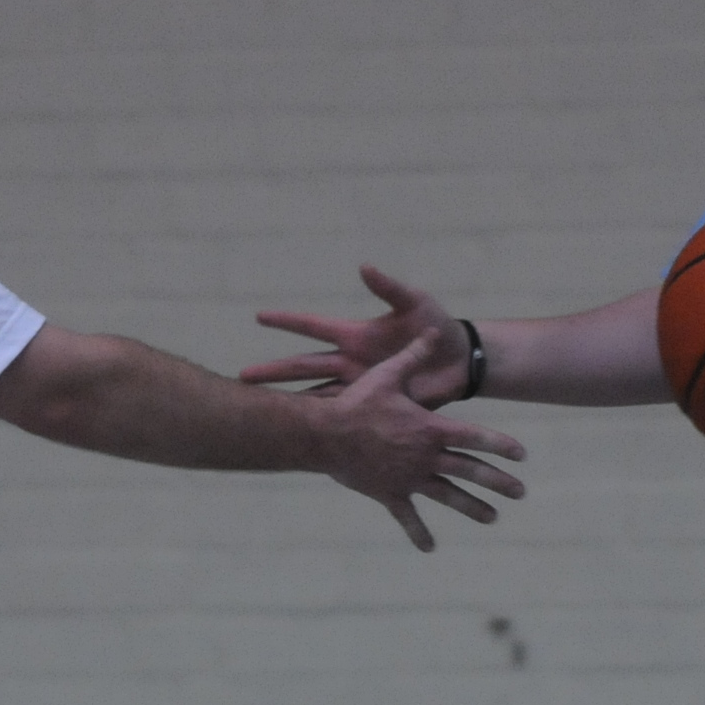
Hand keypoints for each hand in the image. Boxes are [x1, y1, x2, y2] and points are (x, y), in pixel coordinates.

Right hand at [244, 265, 474, 408]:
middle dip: (274, 371)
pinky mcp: (374, 407)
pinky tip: (301, 437)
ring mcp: (359, 386)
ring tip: (261, 410)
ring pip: (315, 395)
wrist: (461, 363)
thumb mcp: (417, 304)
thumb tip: (364, 266)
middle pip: (303, 366)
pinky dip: (322, 425)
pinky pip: (342, 417)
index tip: (259, 317)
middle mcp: (350, 361)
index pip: (313, 326)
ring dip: (290, 403)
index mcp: (355, 334)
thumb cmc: (439, 328)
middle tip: (243, 377)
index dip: (288, 321)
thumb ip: (390, 288)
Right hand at [321, 333, 527, 549]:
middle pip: (470, 470)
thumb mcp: (388, 375)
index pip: (476, 437)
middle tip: (520, 492)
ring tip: (493, 518)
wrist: (324, 434)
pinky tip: (430, 547)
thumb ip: (414, 356)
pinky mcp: (389, 494)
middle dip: (499, 482)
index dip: (501, 444)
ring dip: (473, 508)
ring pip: (448, 496)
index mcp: (430, 428)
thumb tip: (435, 331)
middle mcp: (426, 456)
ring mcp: (409, 478)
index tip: (522, 455)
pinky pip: (407, 517)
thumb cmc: (356, 402)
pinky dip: (418, 532)